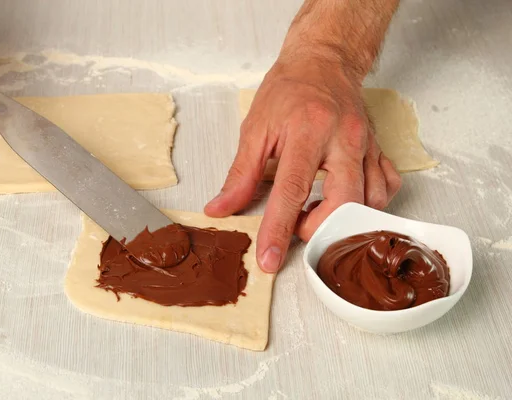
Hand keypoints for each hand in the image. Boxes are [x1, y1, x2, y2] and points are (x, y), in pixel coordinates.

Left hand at [205, 54, 400, 272]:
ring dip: (344, 218)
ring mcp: (367, 144)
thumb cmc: (288, 91)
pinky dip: (370, 203)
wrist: (323, 62)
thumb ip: (240, 174)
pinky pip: (389, 186)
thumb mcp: (256, 128)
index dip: (278, 229)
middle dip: (320, 228)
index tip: (269, 259)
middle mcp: (343, 139)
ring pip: (372, 199)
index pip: (292, 190)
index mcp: (308, 131)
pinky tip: (346, 199)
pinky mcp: (380, 149)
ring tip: (316, 212)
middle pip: (345, 200)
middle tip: (297, 228)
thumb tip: (220, 208)